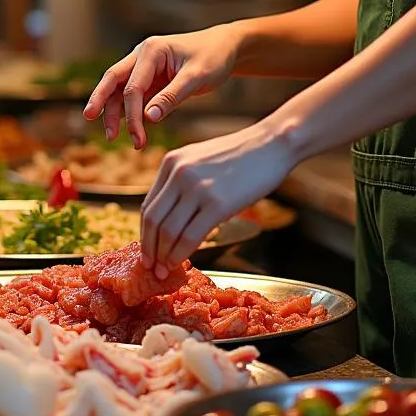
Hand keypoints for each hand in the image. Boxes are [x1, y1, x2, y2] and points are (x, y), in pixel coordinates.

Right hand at [83, 27, 241, 146]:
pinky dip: (127, 110)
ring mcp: (143, 66)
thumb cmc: (213, 57)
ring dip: (113, 111)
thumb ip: (172, 97)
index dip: (132, 115)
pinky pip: (131, 95)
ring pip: (118, 88)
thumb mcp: (197, 77)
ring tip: (111, 136)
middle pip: (113, 80)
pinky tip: (126, 127)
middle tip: (94, 124)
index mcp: (151, 51)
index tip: (138, 138)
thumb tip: (149, 118)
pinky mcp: (149, 78)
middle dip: (102, 103)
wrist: (225, 47)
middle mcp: (141, 55)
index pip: (133, 86)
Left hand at [140, 122, 295, 276]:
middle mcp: (178, 173)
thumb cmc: (240, 157)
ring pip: (168, 231)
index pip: (147, 205)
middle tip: (150, 267)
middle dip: (149, 249)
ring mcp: (196, 188)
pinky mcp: (217, 204)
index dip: (144, 234)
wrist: (271, 145)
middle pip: (152, 220)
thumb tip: (170, 220)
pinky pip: (190, 236)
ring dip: (162, 256)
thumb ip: (181, 184)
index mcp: (171, 162)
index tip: (146, 251)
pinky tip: (181, 262)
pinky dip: (181, 254)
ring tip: (163, 271)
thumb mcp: (199, 161)